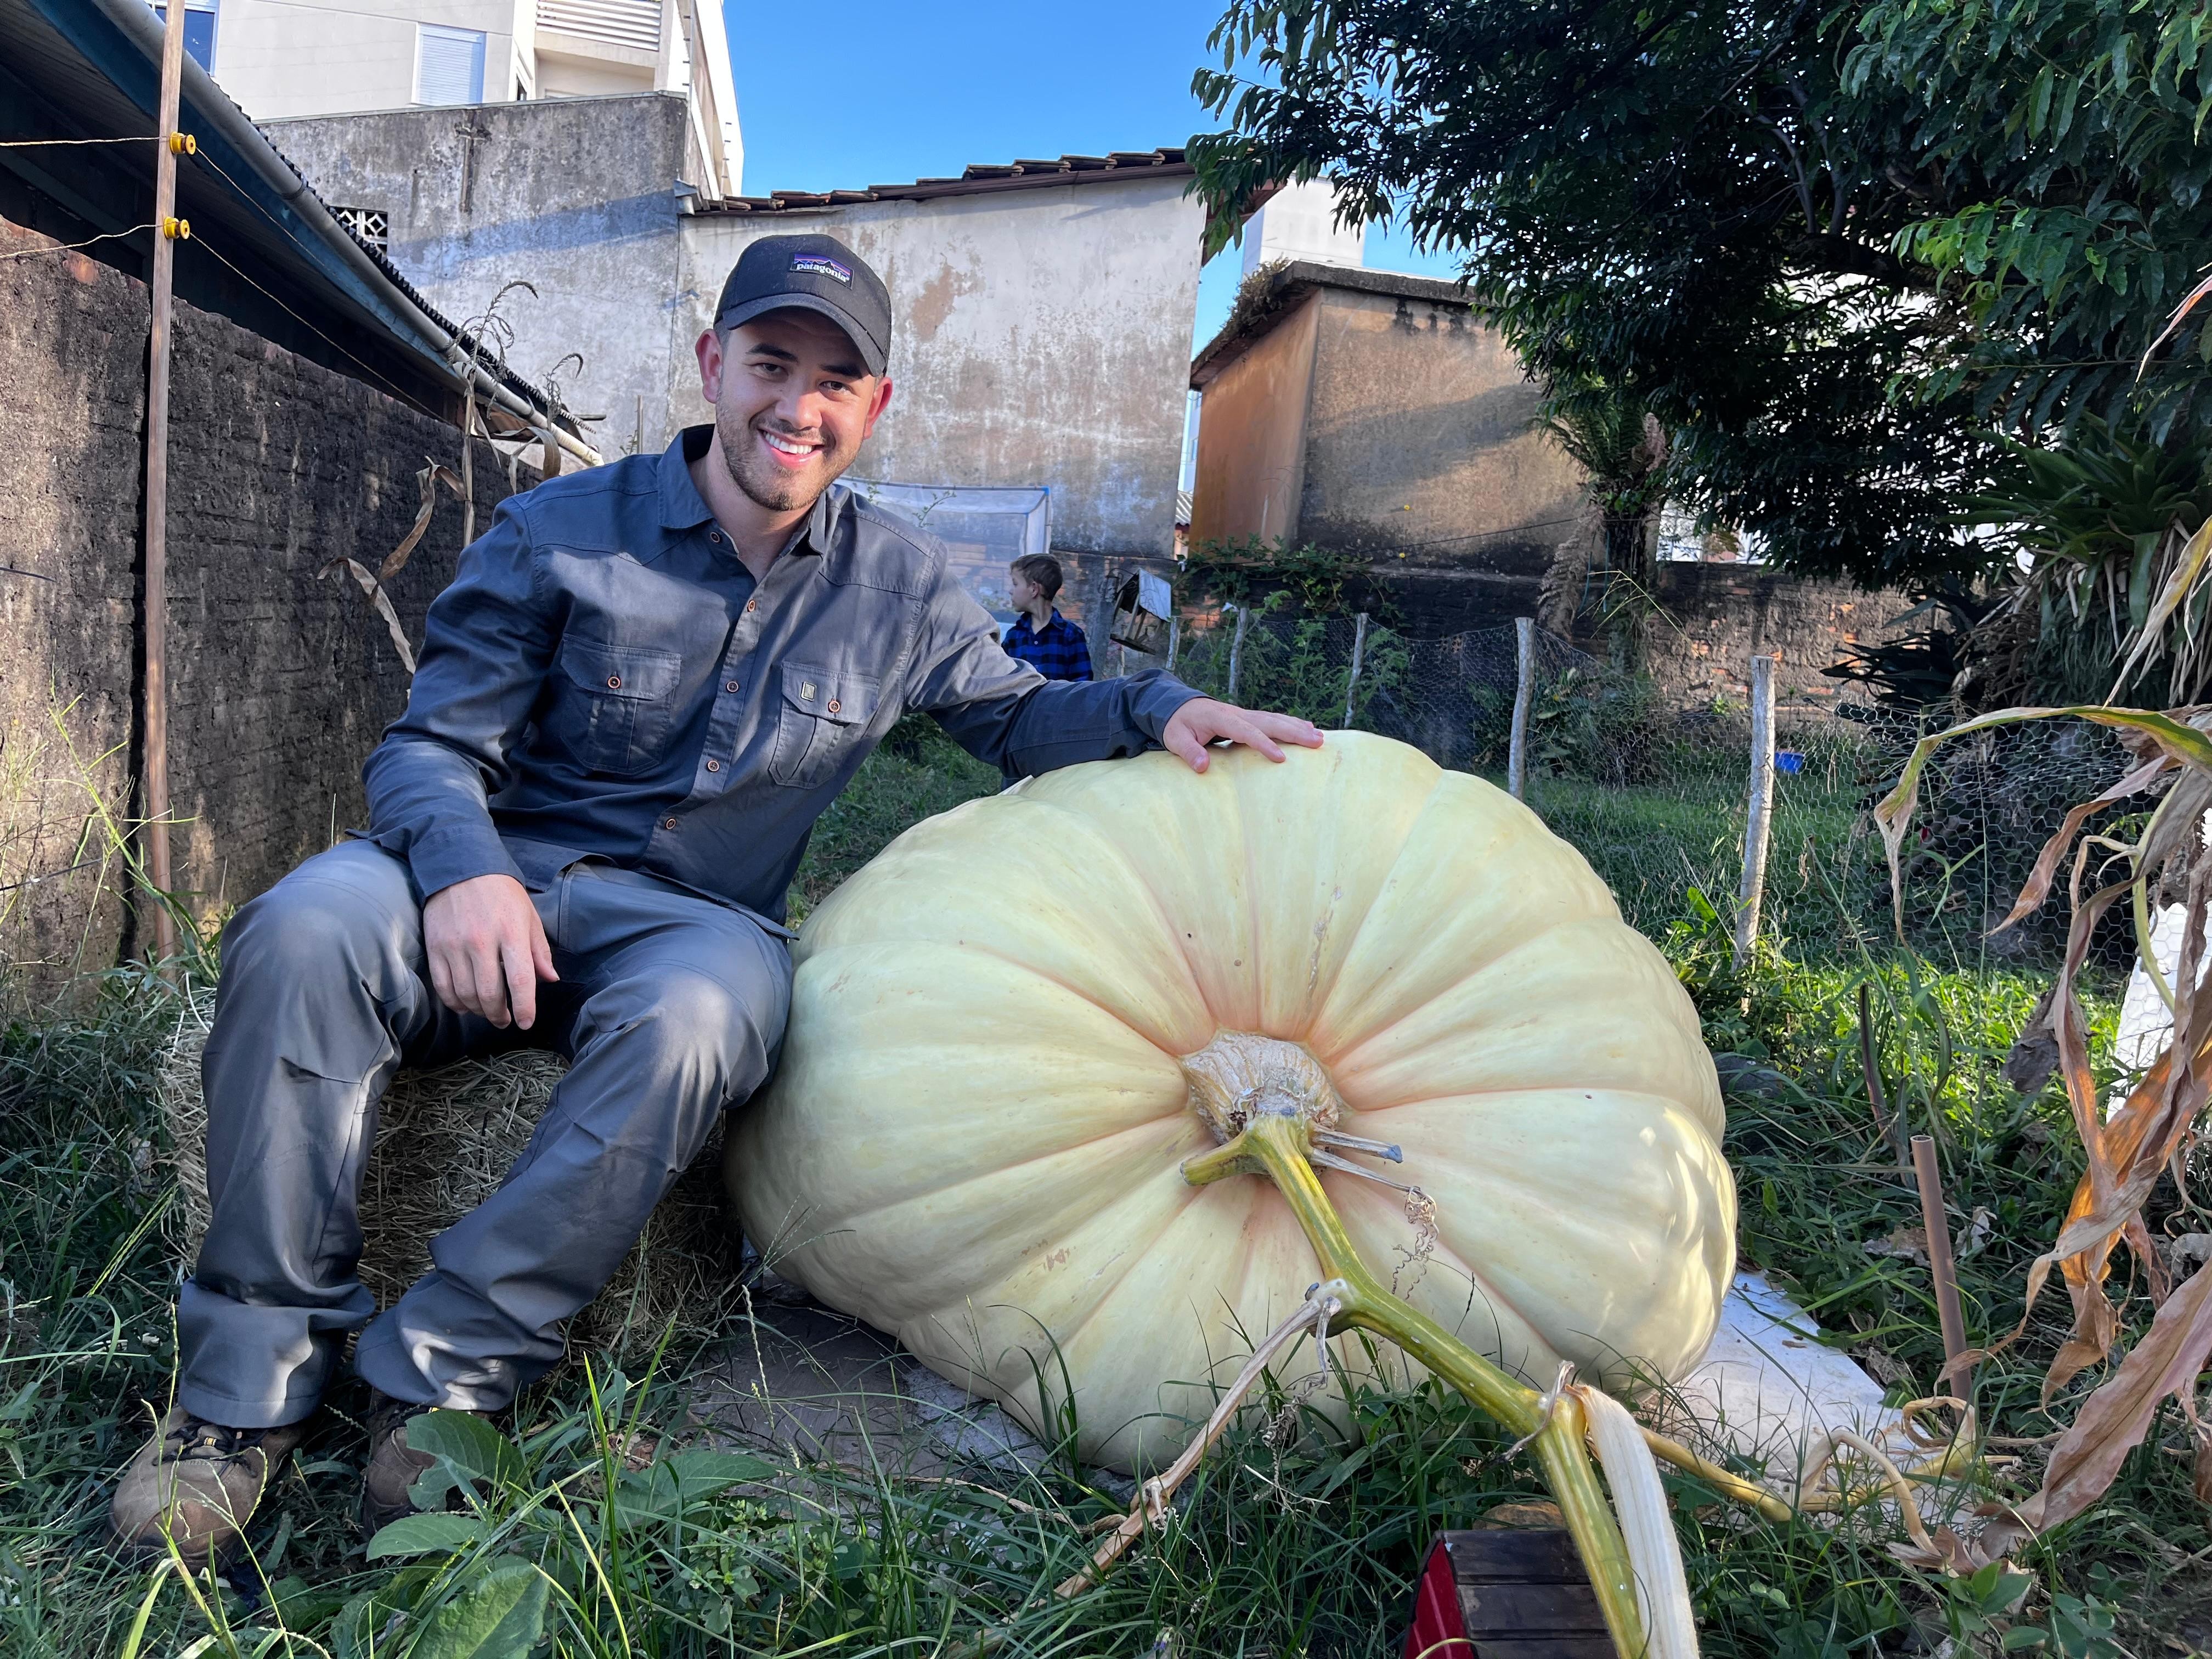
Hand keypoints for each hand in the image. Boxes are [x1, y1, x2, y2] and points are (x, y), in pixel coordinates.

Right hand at [423, 873, 557, 1028]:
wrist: (461, 868)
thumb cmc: (502, 893)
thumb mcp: (529, 916)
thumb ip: (539, 951)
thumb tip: (550, 979)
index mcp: (511, 933)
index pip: (520, 981)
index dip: (524, 1008)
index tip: (526, 1022)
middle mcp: (481, 941)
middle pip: (489, 994)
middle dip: (499, 1015)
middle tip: (505, 1021)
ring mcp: (455, 945)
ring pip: (465, 994)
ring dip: (478, 1011)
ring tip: (487, 1012)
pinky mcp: (435, 947)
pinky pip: (443, 986)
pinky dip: (454, 1002)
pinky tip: (464, 1005)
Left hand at [1162, 698, 1324, 772]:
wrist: (1177, 705)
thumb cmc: (1177, 724)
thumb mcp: (1176, 738)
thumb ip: (1188, 752)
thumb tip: (1202, 766)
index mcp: (1221, 719)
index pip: (1246, 732)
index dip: (1263, 744)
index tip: (1281, 759)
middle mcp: (1238, 714)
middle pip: (1270, 722)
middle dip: (1294, 732)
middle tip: (1317, 742)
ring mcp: (1245, 714)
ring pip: (1276, 719)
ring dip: (1298, 727)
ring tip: (1320, 737)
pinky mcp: (1249, 718)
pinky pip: (1273, 720)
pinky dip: (1292, 723)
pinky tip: (1308, 728)